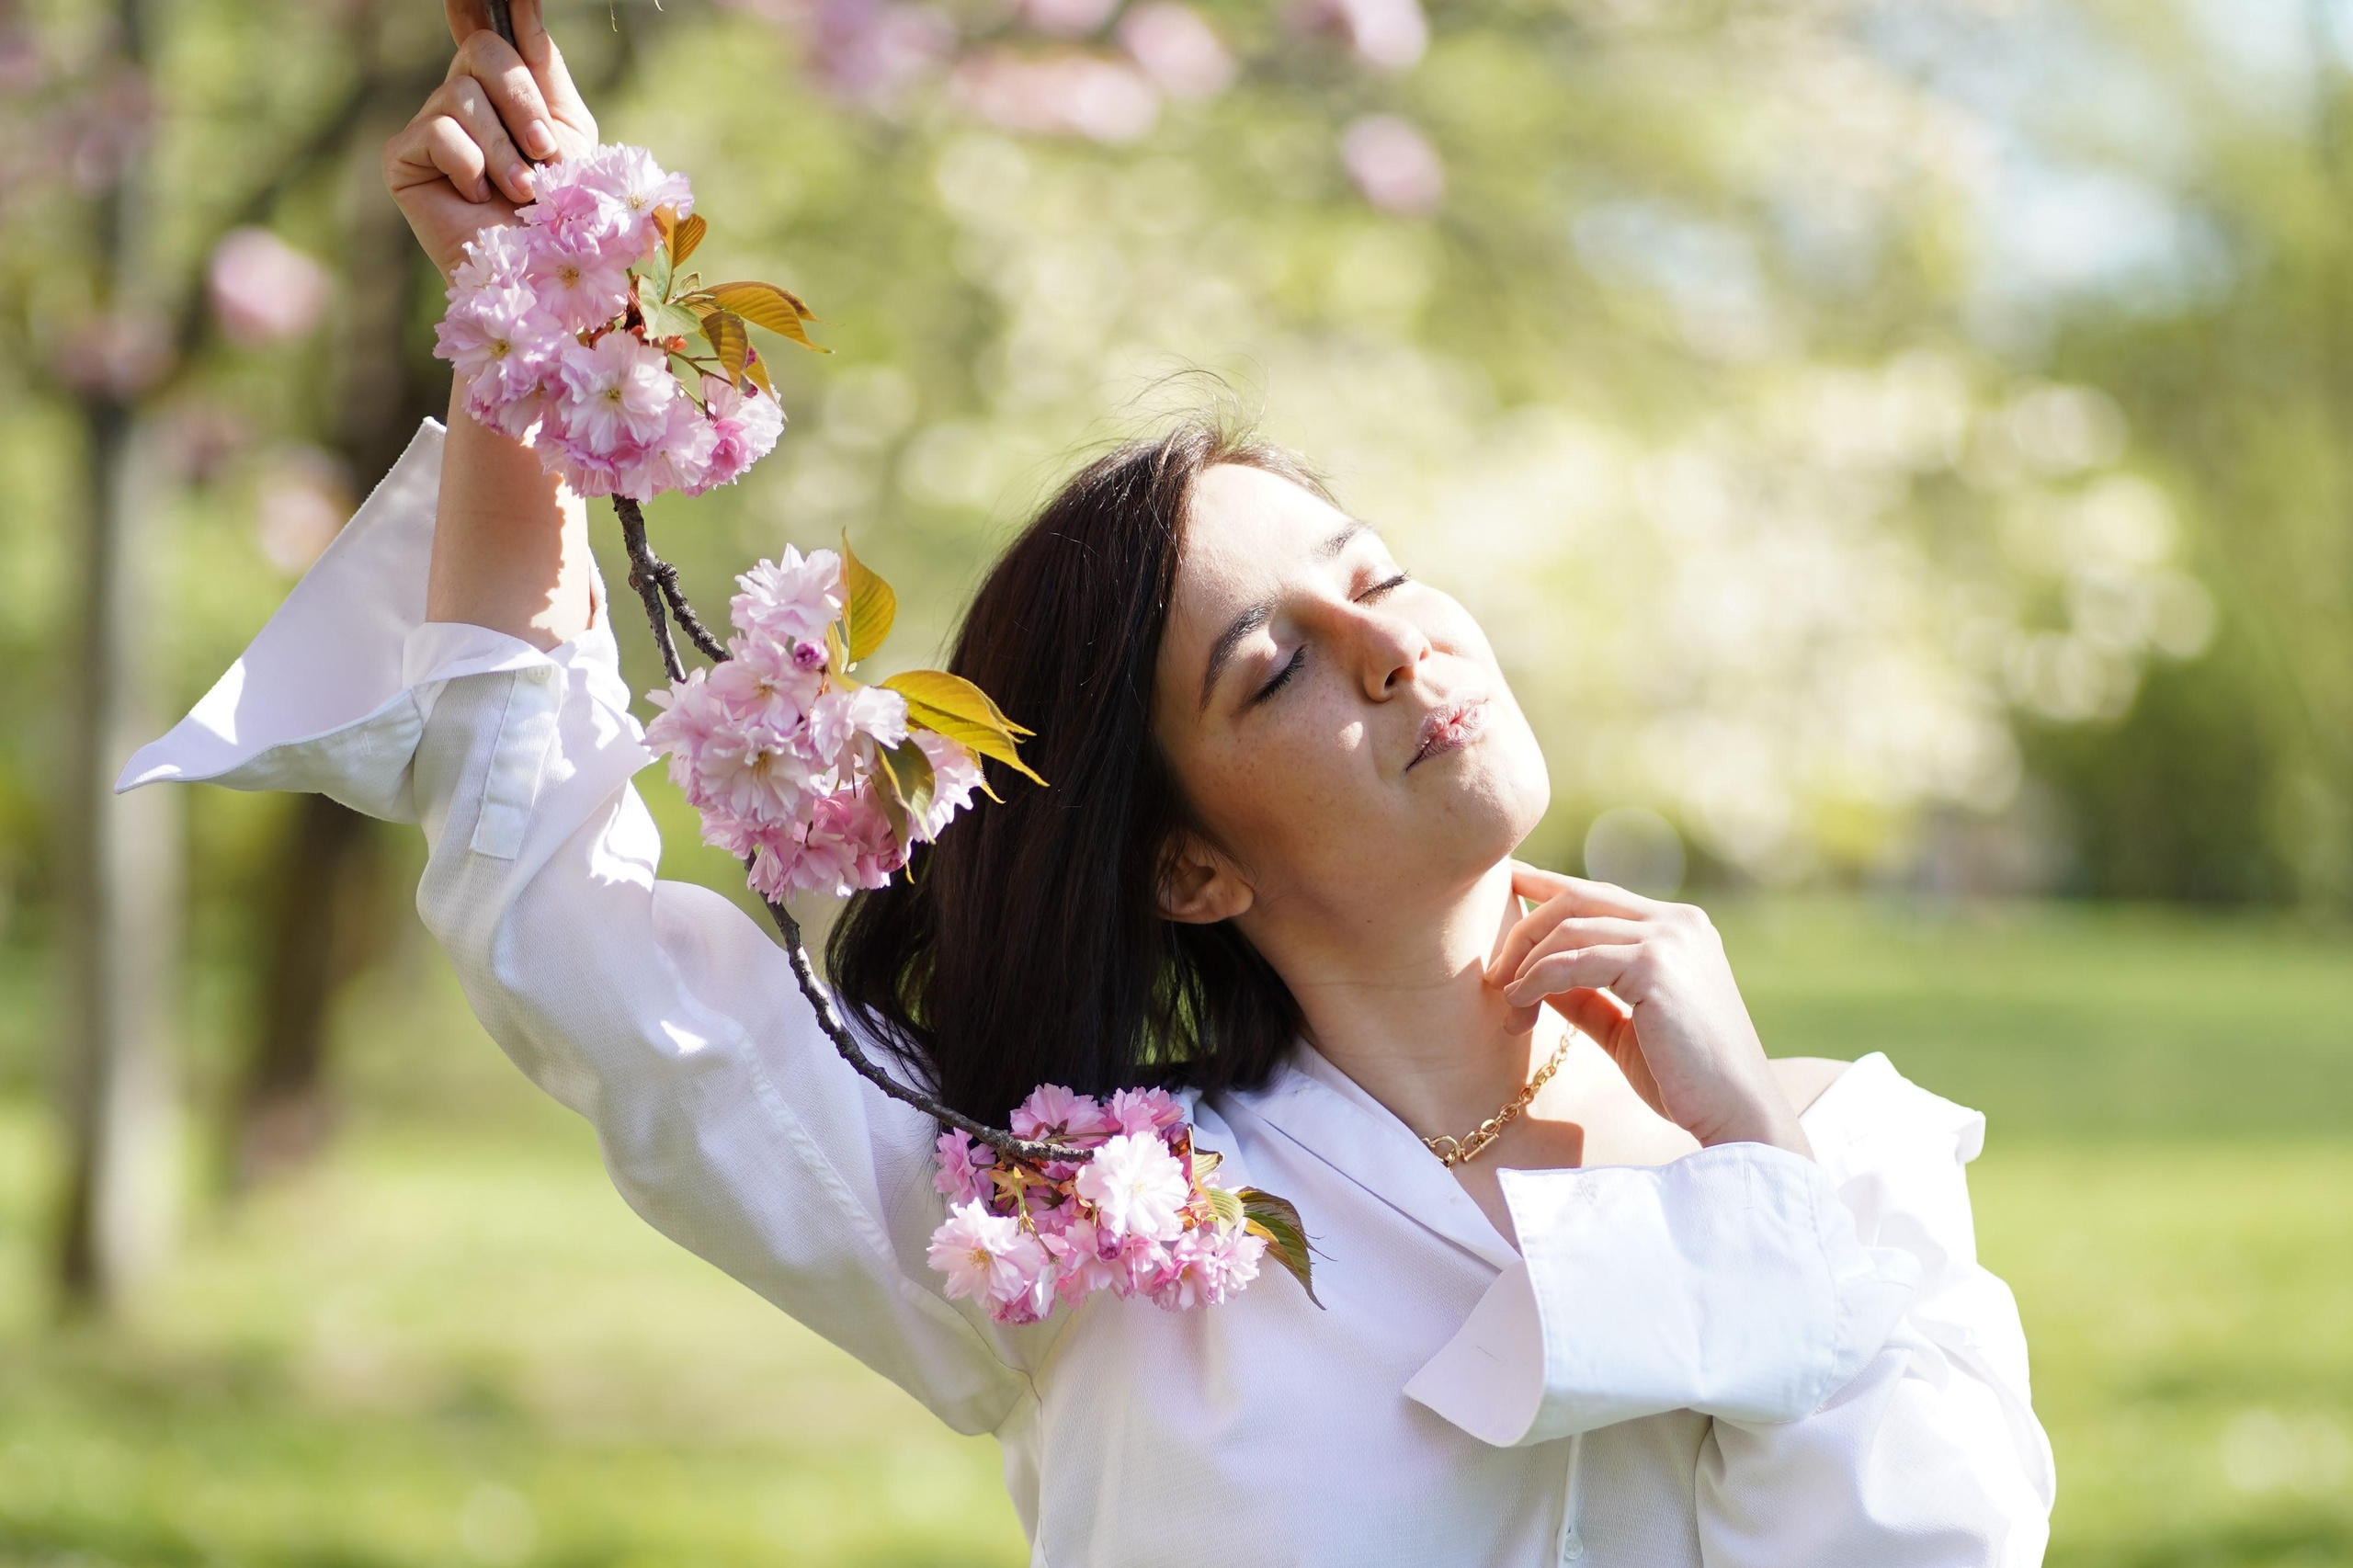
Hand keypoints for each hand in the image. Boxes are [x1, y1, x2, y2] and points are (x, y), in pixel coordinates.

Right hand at [382, 0, 598, 278]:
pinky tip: (477, 200)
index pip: (490, 26)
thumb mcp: (566, 132)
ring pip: (462, 96)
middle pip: (481, 49)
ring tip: (521, 192)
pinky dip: (471, 168)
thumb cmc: (561, 211)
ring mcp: (428, 125)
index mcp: (503, 88)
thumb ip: (543, 69)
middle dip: (521, 99)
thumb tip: (523, 6)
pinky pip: (439, 132)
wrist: (539, 273)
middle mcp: (461, 97)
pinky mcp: (402, 158)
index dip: (488, 2)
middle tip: (544, 151)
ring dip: (504, 151)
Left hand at [1484, 862, 1811, 1157]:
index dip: (1547, 884)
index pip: (1599, 895)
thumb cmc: (1682, 1079)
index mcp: (1678, 929)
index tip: (1506, 883)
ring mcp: (1670, 938)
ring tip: (1507, 1005)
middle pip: (1576, 901)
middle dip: (1524, 932)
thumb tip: (1532, 977)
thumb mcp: (1624, 1027)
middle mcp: (1677, 922)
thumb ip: (1586, 995)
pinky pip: (1575, 960)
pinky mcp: (1656, 965)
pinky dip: (1539, 979)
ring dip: (1526, 965)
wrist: (1735, 1113)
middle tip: (1494, 976)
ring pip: (1569, 927)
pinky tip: (1521, 1002)